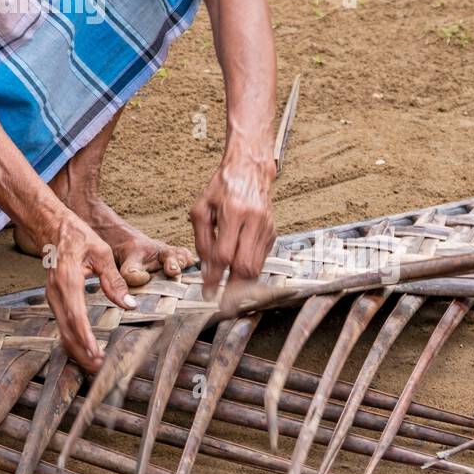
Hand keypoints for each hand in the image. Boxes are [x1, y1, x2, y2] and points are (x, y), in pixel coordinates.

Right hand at [41, 208, 136, 371]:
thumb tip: (129, 304)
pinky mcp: (54, 300)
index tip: (95, 352)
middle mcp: (56, 292)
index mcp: (68, 280)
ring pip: (62, 331)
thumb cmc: (79, 237)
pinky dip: (72, 340)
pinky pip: (62, 325)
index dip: (85, 336)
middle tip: (100, 368)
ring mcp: (52, 298)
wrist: (54, 228)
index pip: (76, 315)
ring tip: (95, 364)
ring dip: (77, 349)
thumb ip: (114, 279)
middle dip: (82, 351)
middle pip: (66, 330)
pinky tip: (85, 349)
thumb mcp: (102, 253)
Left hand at [190, 146, 275, 299]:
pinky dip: (250, 272)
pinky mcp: (273, 232)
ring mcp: (266, 227)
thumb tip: (206, 269)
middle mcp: (253, 220)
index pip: (224, 254)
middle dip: (233, 290)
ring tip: (230, 297)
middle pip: (245, 265)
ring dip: (243, 285)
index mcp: (233, 211)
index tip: (208, 292)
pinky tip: (239, 277)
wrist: (249, 169)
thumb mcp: (201, 208)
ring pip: (257, 266)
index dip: (215, 277)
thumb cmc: (221, 187)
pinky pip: (261, 259)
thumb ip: (201, 239)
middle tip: (222, 305)